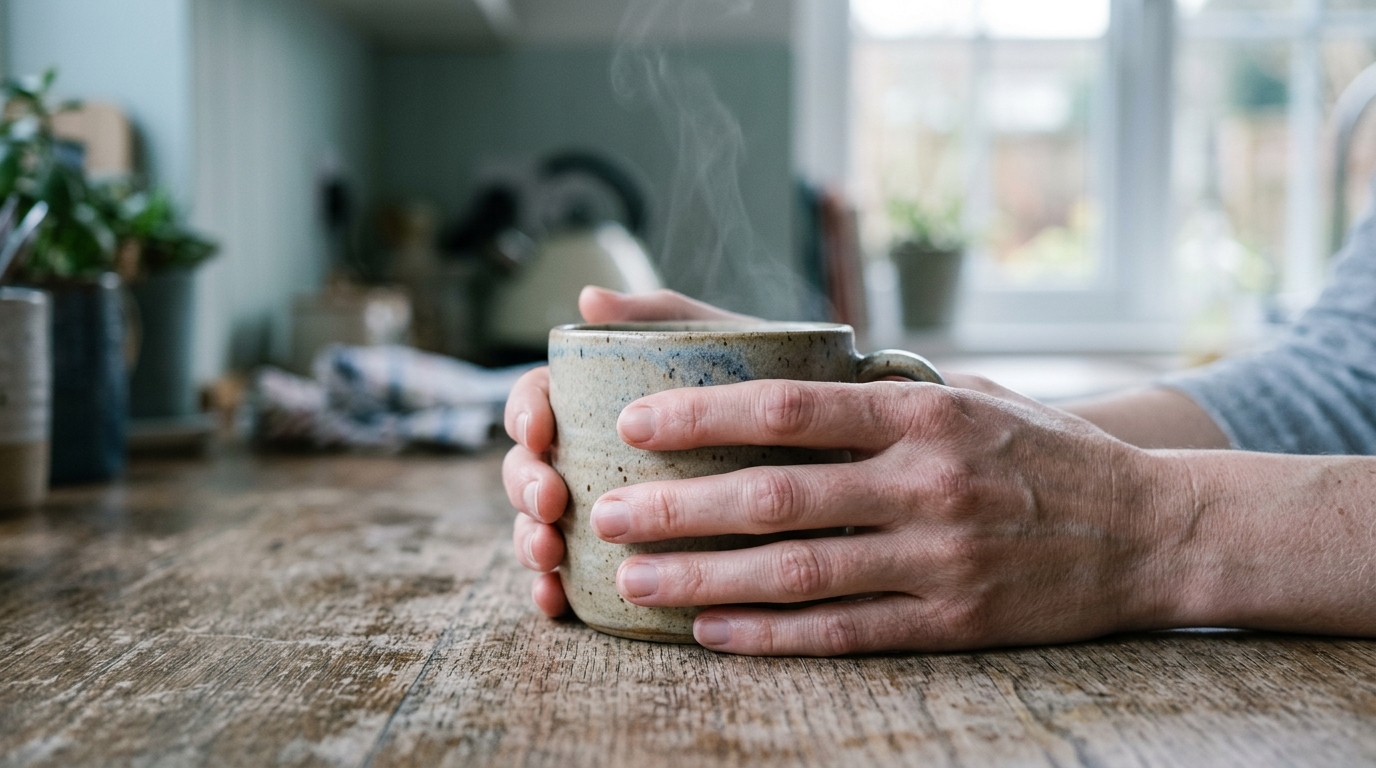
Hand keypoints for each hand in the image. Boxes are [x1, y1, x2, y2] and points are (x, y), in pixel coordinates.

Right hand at [503, 286, 754, 617]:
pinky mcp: (621, 561)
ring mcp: (600, 512)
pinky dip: (552, 592)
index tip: (541, 430)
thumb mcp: (720, 343)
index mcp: (594, 403)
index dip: (524, 413)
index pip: (537, 400)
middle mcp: (586, 458)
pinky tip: (555, 601)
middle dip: (524, 485)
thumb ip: (662, 316)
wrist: (827, 450)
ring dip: (529, 540)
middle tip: (550, 501)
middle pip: (528, 467)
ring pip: (539, 526)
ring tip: (549, 554)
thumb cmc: (762, 386)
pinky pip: (571, 584)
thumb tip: (589, 301)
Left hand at [585, 377, 1181, 655]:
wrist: (1151, 528)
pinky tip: (712, 634)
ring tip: (635, 581)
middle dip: (679, 507)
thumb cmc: (1040, 447)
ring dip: (705, 580)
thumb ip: (871, 386)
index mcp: (922, 410)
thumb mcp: (964, 391)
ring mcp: (940, 556)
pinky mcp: (953, 620)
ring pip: (798, 572)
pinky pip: (844, 632)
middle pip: (776, 496)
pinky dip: (772, 636)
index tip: (633, 422)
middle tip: (605, 514)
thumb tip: (769, 366)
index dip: (702, 414)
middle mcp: (926, 481)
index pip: (790, 407)